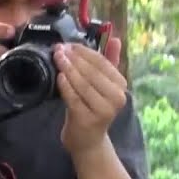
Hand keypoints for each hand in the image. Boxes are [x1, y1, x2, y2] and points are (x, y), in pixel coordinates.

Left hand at [55, 37, 126, 156]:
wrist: (88, 140)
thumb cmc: (93, 108)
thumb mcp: (102, 85)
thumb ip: (109, 61)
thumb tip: (115, 38)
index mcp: (121, 86)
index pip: (103, 63)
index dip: (84, 52)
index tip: (68, 45)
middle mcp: (116, 99)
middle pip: (92, 73)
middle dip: (74, 59)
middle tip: (59, 49)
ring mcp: (103, 111)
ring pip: (83, 85)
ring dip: (68, 69)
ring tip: (57, 59)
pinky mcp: (87, 120)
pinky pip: (74, 99)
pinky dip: (66, 86)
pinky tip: (59, 77)